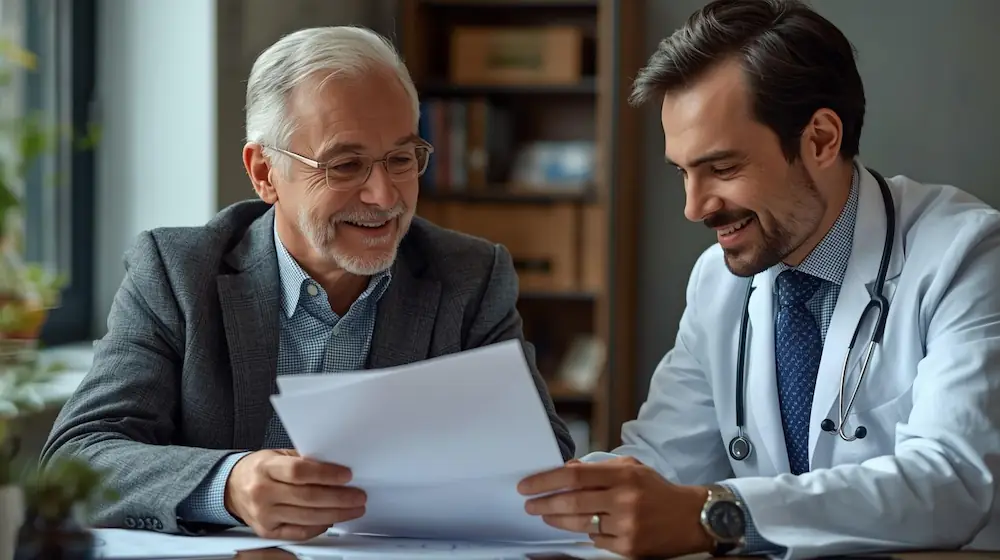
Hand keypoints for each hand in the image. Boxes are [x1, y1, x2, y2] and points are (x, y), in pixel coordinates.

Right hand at [224, 449, 365, 539]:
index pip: (299, 472)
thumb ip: (304, 460)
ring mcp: (264, 515)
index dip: (326, 474)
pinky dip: (319, 527)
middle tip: (358, 496)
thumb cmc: (260, 469)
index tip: (346, 475)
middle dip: (339, 498)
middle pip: (307, 497)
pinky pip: (300, 533)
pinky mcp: (267, 531)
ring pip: (307, 517)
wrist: (232, 487)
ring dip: (336, 514)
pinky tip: (332, 520)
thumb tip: (336, 467)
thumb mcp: (278, 456)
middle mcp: (262, 492)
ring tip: (353, 509)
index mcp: (265, 468)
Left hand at [518, 456, 711, 557]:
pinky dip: (586, 533)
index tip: (527, 485)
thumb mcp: (632, 469)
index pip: (575, 475)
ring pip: (580, 524)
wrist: (693, 518)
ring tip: (545, 515)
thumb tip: (566, 471)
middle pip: (572, 501)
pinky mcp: (630, 548)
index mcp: (624, 475)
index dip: (546, 480)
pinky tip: (581, 527)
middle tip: (529, 504)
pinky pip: (597, 541)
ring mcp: (627, 525)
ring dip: (557, 520)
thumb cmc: (658, 490)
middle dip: (544, 503)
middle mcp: (625, 499)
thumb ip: (599, 469)